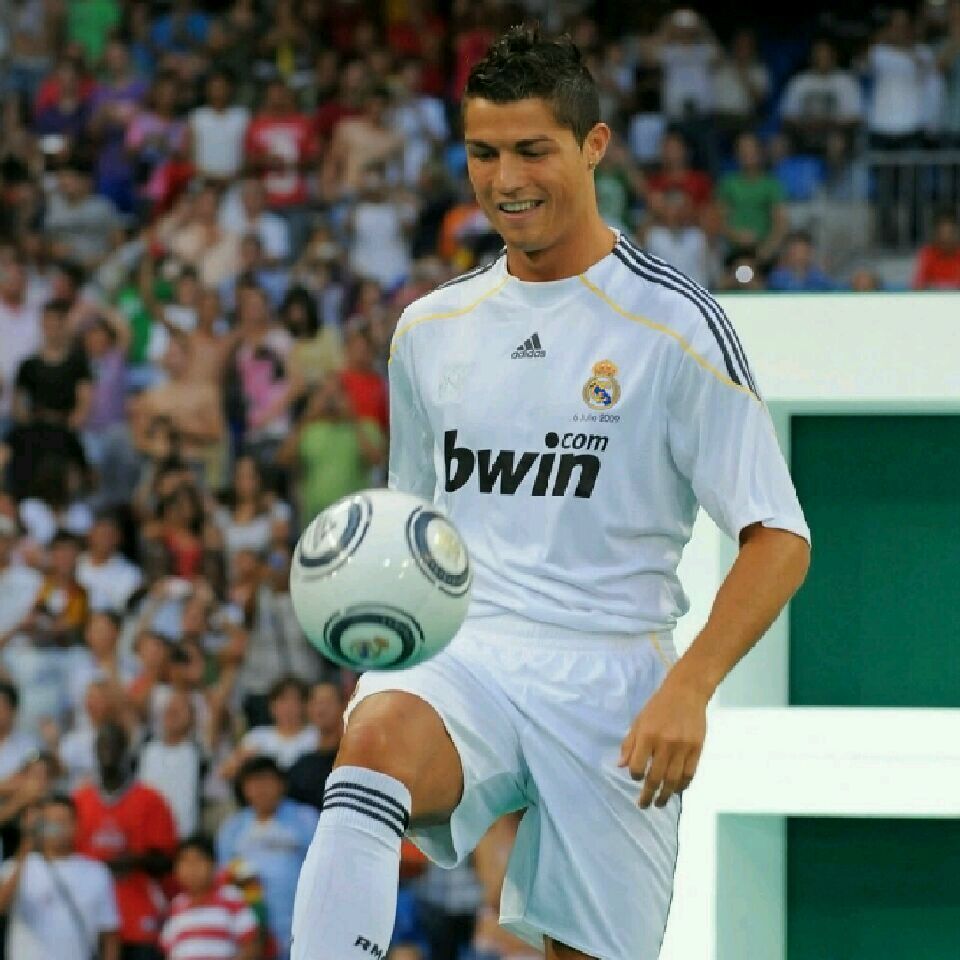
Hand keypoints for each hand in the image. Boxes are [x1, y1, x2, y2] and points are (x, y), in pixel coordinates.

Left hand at [618, 672, 708, 808]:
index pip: (637, 766)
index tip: (636, 777)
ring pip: (673, 780)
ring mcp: (683, 748)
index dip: (635, 775)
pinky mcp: (697, 749)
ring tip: (659, 803)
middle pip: (655, 777)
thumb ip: (629, 744)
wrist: (686, 692)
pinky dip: (683, 786)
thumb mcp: (639, 721)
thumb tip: (620, 766)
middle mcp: (665, 744)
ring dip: (666, 795)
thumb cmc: (658, 707)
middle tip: (644, 805)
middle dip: (648, 795)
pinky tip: (676, 790)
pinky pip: (689, 774)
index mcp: (647, 735)